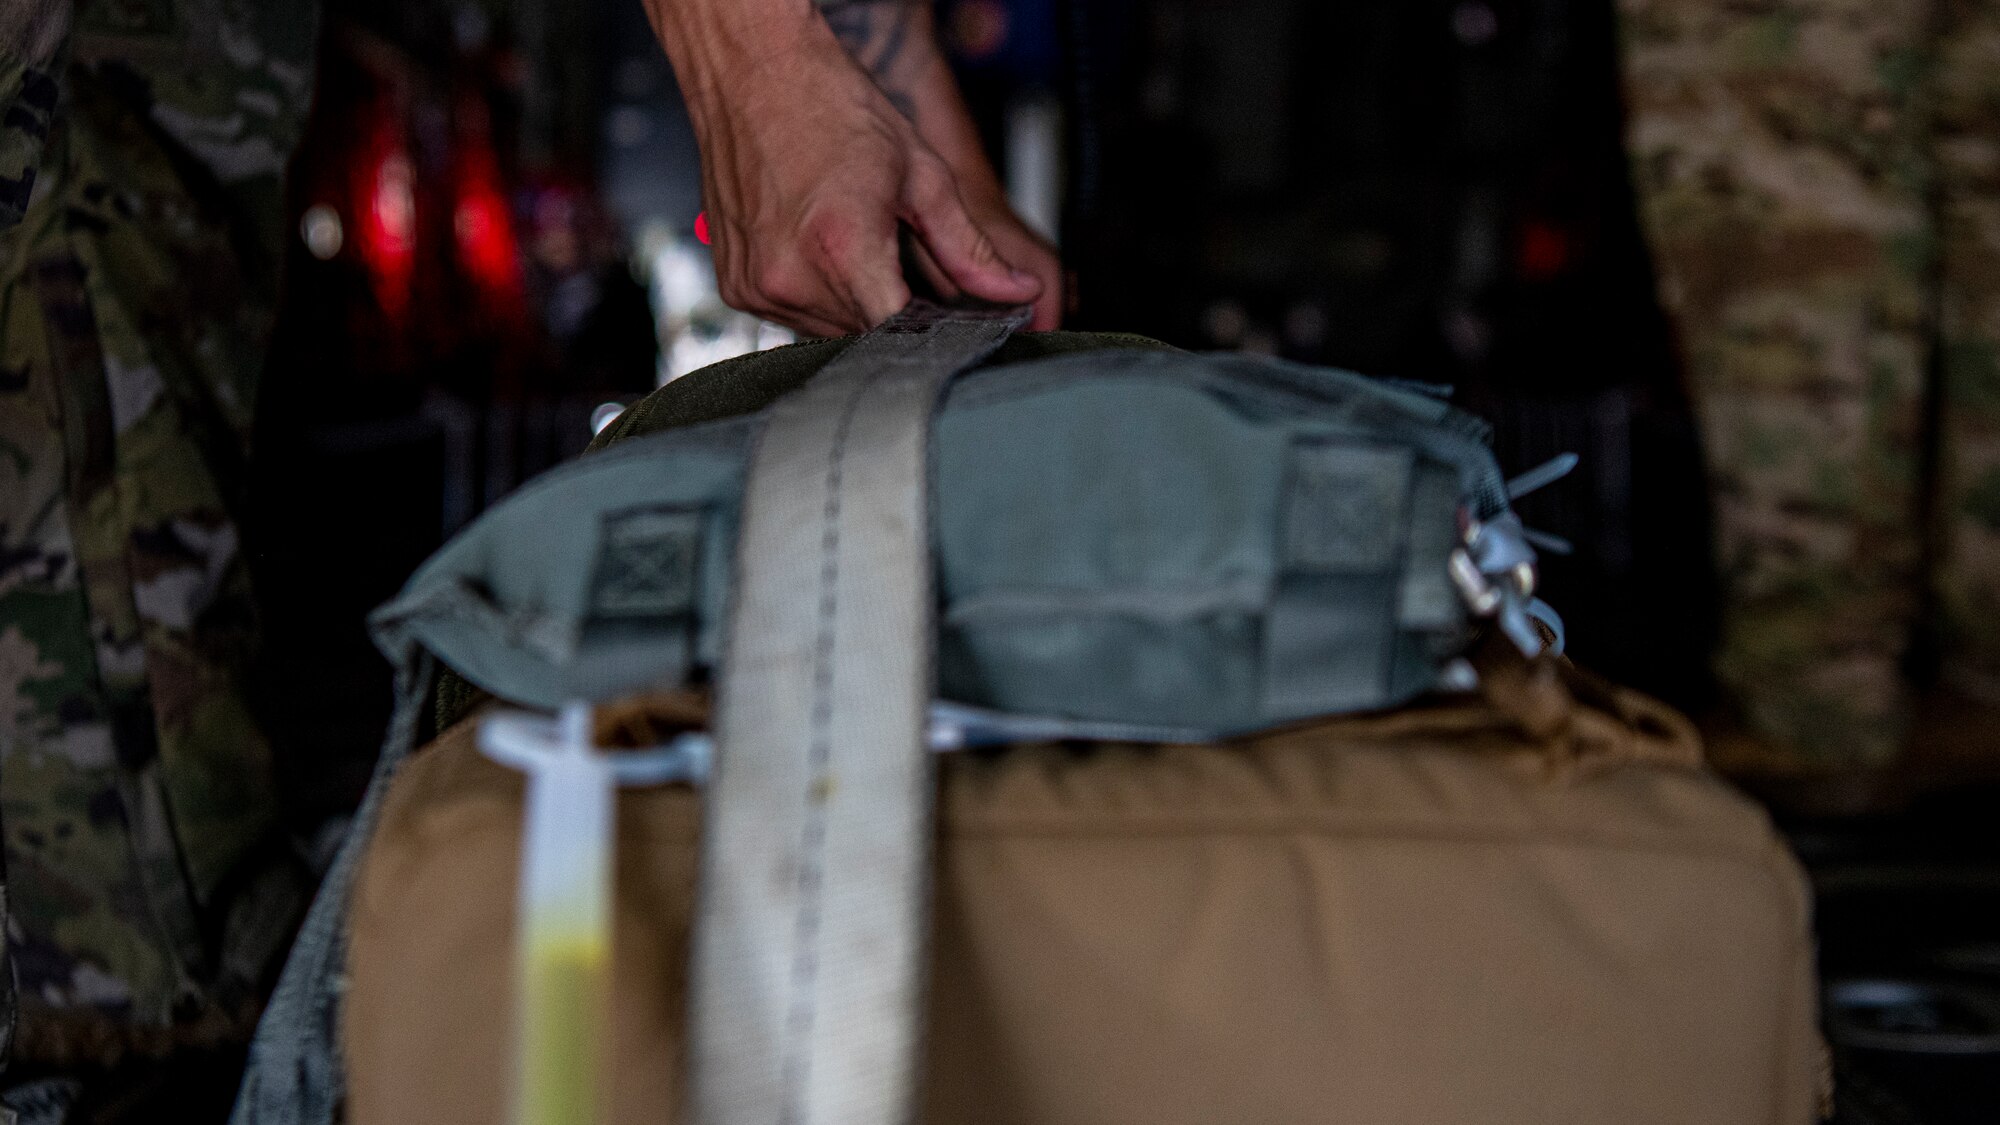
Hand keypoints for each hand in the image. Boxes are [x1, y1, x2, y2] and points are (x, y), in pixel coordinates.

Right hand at [645, 0, 1061, 334]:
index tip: (948, 317)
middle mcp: (791, 276)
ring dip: (854, 305)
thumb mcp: (923, 176)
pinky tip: (819, 247)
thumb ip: (971, 249)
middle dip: (895, 313)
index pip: (901, 337)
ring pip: (830, 333)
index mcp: (842, 248)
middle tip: (901, 261)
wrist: (754, 72)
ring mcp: (756, 286)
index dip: (932, 332)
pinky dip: (816, 295)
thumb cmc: (833, 109)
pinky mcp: (735, 287)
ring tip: (854, 242)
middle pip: (867, 337)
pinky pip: (792, 317)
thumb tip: (1020, 294)